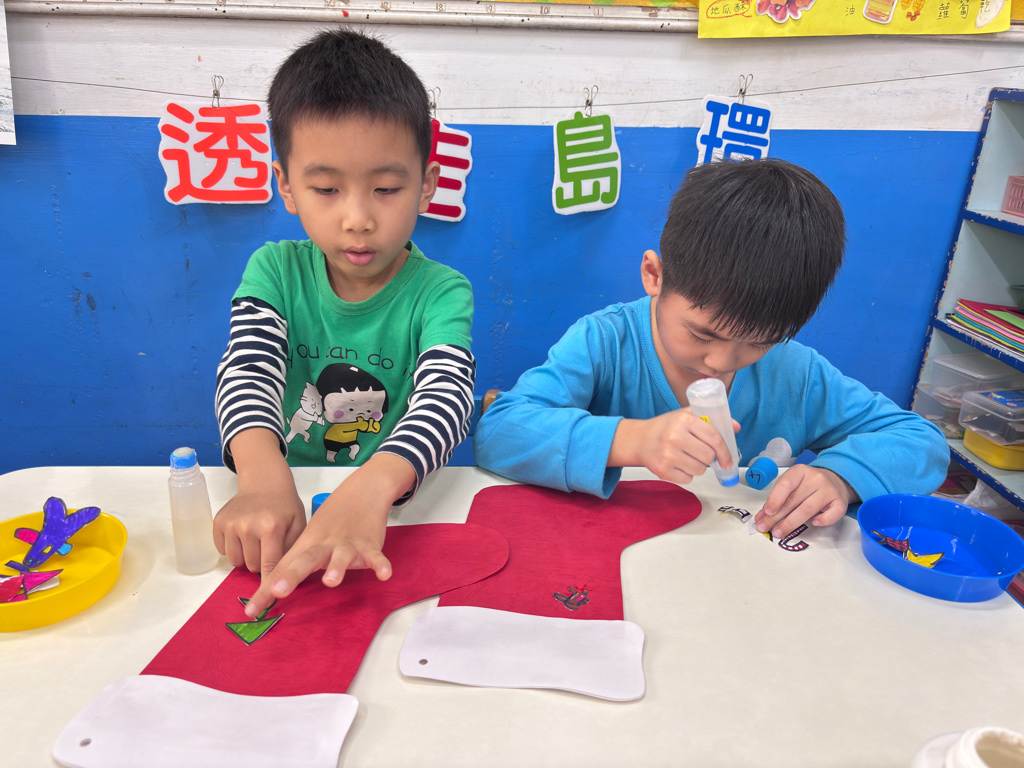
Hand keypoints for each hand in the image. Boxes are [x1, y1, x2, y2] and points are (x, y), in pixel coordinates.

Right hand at [213, 427, 305, 575]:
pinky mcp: (218, 522)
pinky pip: (222, 550)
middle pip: (251, 566)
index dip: (269, 584)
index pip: (269, 565)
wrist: (264, 481)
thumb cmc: (285, 506)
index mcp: (271, 527)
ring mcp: (231, 524)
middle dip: (260, 563)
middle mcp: (248, 526)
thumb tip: (285, 579)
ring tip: (256, 541)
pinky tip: (243, 534)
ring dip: (246, 557)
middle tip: (267, 547)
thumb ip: (293, 551)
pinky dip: (232, 548)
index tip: (264, 603)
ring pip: (235, 561)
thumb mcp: (298, 525)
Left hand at [243, 453, 415, 617]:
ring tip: (331, 581)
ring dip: (337, 567)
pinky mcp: (370, 544)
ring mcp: (348, 544)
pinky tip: (385, 574)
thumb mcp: (310, 539)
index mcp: (306, 545)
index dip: (267, 590)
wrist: (362, 491)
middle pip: (306, 560)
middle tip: (278, 592)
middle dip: (292, 576)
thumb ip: (295, 563)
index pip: (283, 569)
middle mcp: (324, 545)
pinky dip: (380, 564)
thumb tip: (273, 588)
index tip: (251, 610)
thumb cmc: (332, 520)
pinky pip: (376, 556)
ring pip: (341, 556)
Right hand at [610, 409, 738, 484]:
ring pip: (700, 470)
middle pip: (709, 456)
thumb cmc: (665, 427)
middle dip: (709, 458)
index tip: (727, 460)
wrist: (638, 440)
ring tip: (687, 458)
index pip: (714, 438)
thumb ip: (710, 419)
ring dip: (698, 466)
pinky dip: (687, 475)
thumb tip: (736, 427)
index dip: (725, 451)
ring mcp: (668, 455)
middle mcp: (675, 436)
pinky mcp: (662, 470)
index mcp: (684, 420)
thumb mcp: (685, 416)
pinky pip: (688, 479)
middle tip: (701, 454)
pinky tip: (678, 465)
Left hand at [754, 465, 856, 538]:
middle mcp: (816, 479)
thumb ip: (778, 498)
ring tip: (779, 532)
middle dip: (776, 517)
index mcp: (800, 471)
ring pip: (808, 509)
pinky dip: (823, 520)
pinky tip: (813, 523)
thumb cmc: (809, 485)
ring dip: (791, 523)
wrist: (836, 480)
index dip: (774, 499)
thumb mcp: (793, 485)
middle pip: (794, 500)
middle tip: (765, 527)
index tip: (766, 512)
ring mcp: (829, 490)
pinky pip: (833, 514)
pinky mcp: (840, 502)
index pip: (786, 484)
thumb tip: (762, 516)